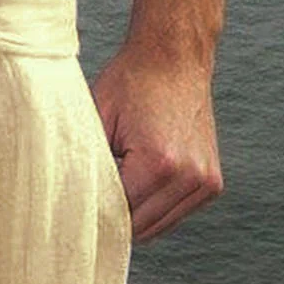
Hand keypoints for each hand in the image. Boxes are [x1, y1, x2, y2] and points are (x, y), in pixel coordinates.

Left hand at [90, 42, 224, 243]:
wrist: (175, 56)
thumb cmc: (132, 83)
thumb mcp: (96, 123)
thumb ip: (86, 170)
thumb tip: (71, 208)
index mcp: (159, 164)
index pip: (116, 215)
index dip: (94, 210)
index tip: (79, 201)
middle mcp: (190, 176)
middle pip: (138, 228)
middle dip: (115, 214)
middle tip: (99, 188)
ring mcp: (206, 182)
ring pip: (156, 227)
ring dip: (136, 213)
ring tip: (126, 176)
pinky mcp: (212, 184)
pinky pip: (172, 215)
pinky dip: (154, 207)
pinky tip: (144, 178)